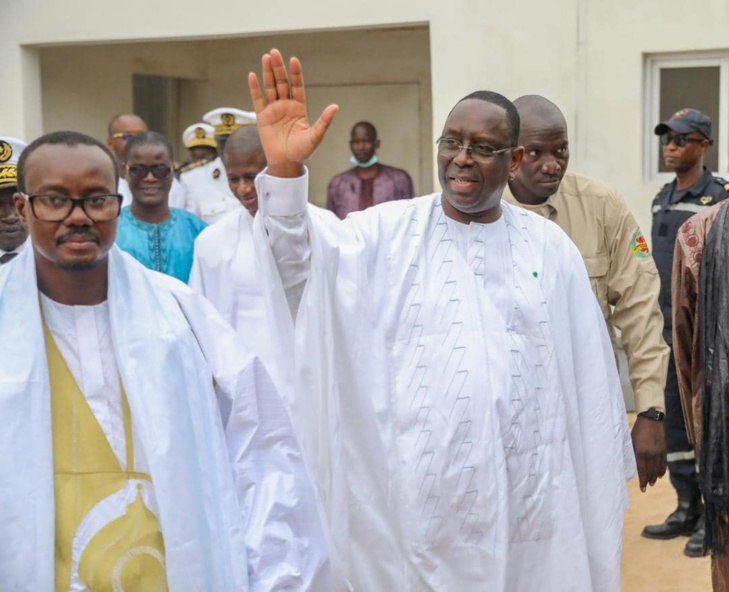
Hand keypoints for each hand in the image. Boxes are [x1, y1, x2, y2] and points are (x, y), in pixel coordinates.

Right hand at [248, 48, 338, 177]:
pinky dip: (255, 89)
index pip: (297, 86)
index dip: (296, 73)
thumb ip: (324, 121)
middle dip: (279, 68)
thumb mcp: (315, 136)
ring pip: (270, 88)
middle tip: (275, 52)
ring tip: (266, 57)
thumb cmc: (303, 152)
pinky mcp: (262, 118)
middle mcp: (286, 106)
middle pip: (282, 83)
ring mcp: (274, 111)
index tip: (294, 60)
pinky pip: (258, 100)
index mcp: (299, 108)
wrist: (287, 164)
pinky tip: (252, 76)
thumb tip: (335, 106)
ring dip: (267, 73)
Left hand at [631, 415, 666, 491]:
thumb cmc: (637, 429)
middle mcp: (651, 453)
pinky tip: (660, 475)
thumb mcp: (631, 440)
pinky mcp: (664, 449)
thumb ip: (632, 452)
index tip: (642, 487)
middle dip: (648, 480)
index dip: (642, 479)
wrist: (651, 419)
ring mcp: (659, 452)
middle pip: (651, 471)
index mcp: (641, 451)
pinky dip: (662, 470)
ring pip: (658, 468)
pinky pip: (664, 462)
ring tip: (652, 483)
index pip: (642, 469)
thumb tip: (631, 463)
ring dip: (655, 476)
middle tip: (646, 487)